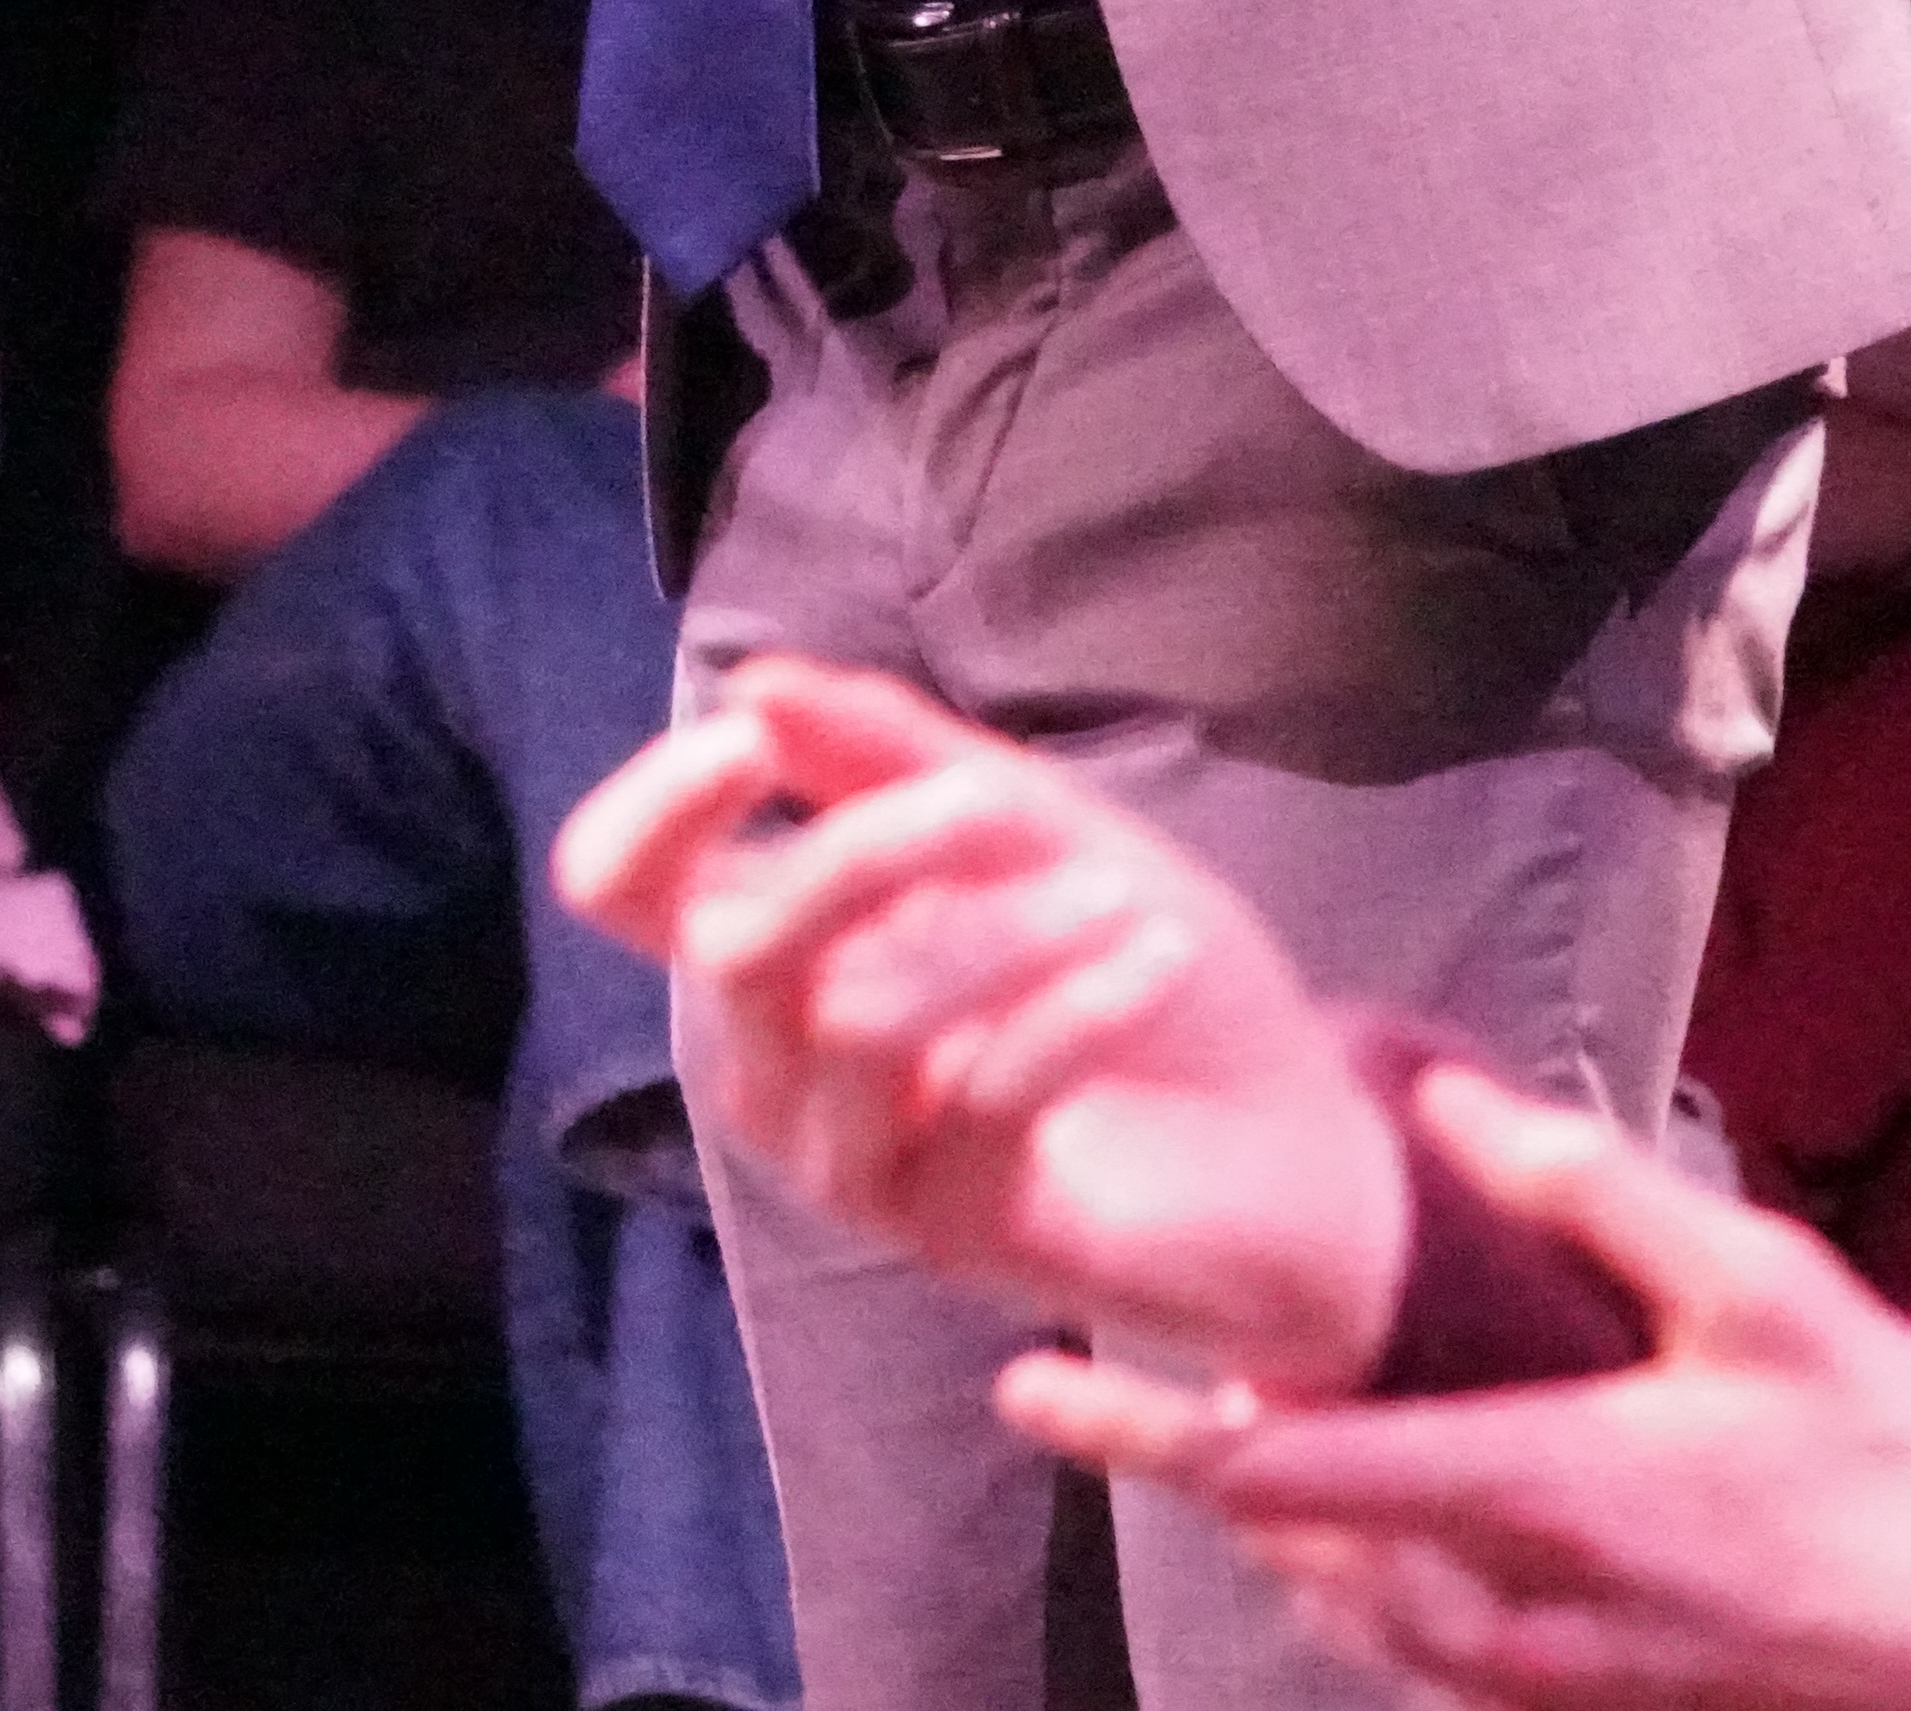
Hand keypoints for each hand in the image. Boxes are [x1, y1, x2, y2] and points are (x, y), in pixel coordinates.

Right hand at [557, 656, 1410, 1396]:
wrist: (1289, 1138)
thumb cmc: (1137, 963)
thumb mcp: (1031, 828)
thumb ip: (893, 758)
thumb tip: (753, 680)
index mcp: (774, 952)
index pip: (621, 889)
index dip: (654, 810)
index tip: (750, 742)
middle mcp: (776, 1065)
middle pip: (734, 949)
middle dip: (867, 852)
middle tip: (996, 806)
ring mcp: (852, 1160)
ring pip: (856, 1023)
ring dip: (998, 936)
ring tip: (1118, 898)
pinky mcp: (948, 1230)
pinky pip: (980, 1096)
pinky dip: (1073, 1005)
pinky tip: (1154, 956)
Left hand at [998, 1069, 1910, 1710]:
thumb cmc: (1896, 1452)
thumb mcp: (1755, 1282)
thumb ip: (1587, 1191)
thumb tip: (1445, 1105)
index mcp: (1539, 1484)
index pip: (1289, 1469)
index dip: (1144, 1429)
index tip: (1035, 1384)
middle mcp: (1518, 1599)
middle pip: (1290, 1548)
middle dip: (1182, 1471)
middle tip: (1082, 1396)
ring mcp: (1554, 1672)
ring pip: (1350, 1612)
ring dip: (1275, 1533)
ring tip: (1210, 1448)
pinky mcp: (1598, 1702)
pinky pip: (1429, 1657)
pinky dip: (1365, 1593)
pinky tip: (1363, 1544)